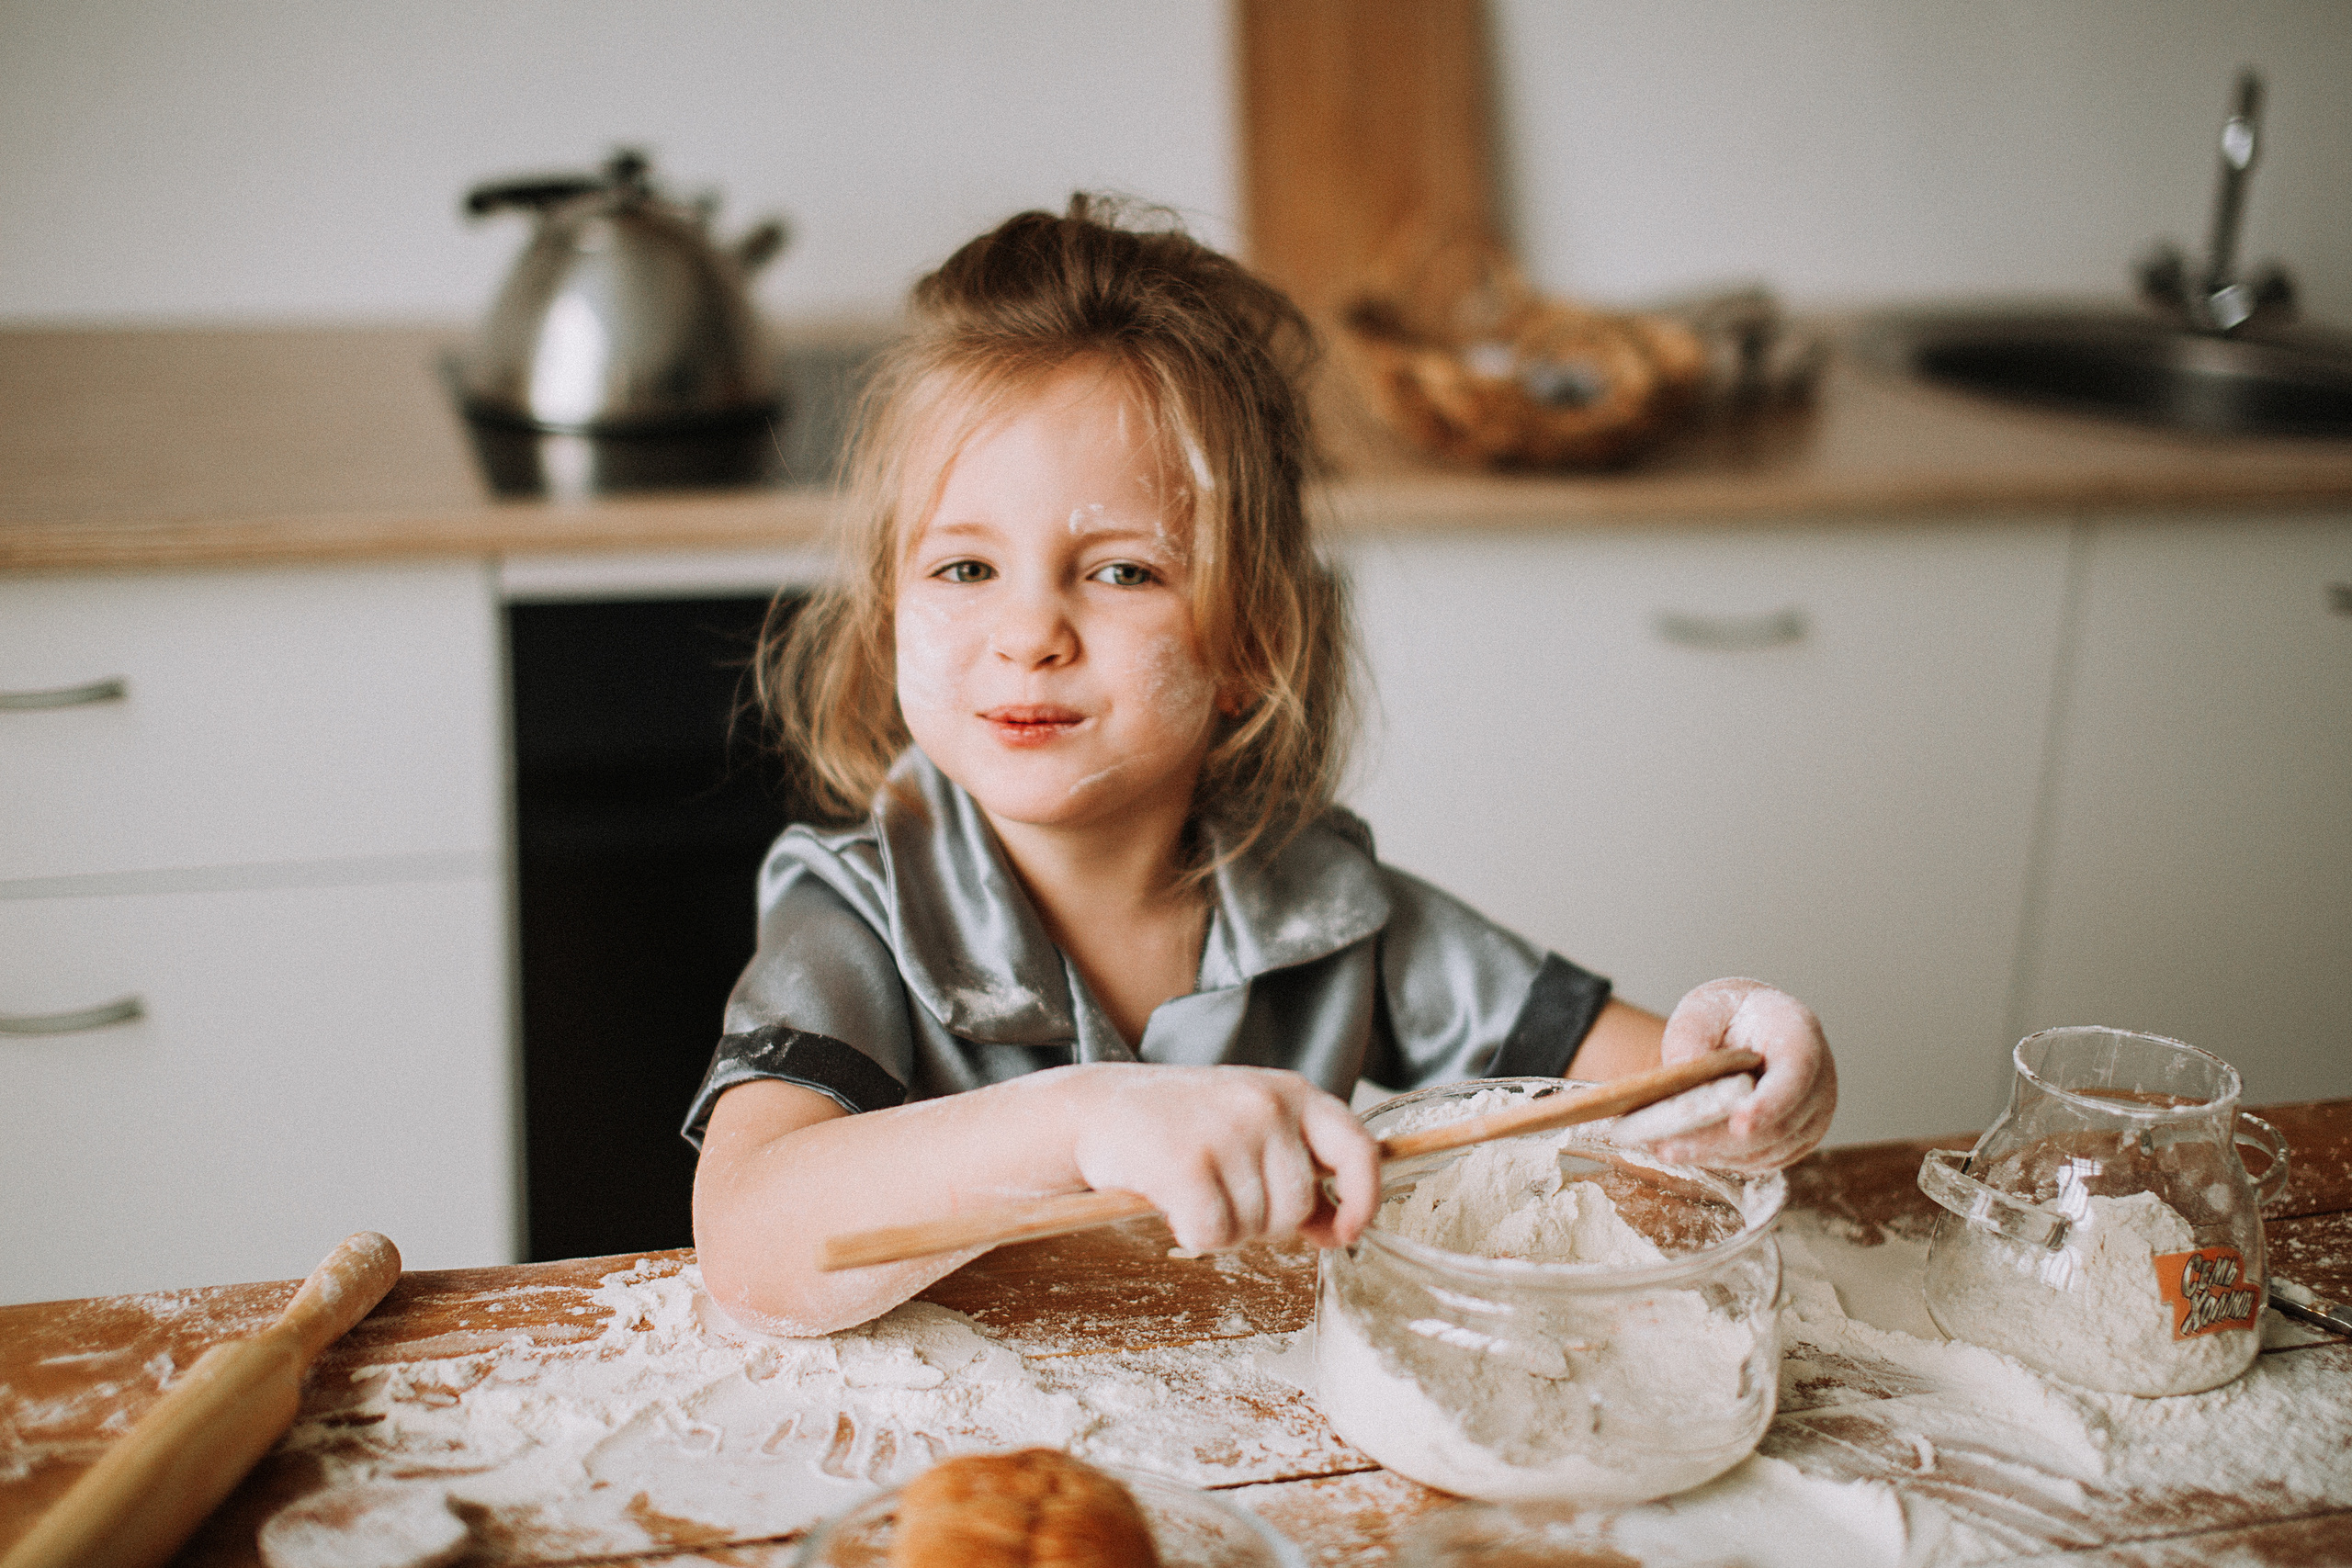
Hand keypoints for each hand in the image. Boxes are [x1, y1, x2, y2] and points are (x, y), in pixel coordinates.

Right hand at [1064, 1065, 1379, 1251]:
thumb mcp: (1249, 1127)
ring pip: (1254, 1226)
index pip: (1358, 1149)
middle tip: (1221, 1196)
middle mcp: (1266, 1104)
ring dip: (1222, 1227)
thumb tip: (1337, 1227)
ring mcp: (1227, 1130)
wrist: (1095, 1108)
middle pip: (1296, 1207)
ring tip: (1191, 1190)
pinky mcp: (1186, 1162)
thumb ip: (1295, 1167)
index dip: (1363, 1200)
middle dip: (1262, 1222)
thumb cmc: (1178, 1123)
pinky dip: (1192, 1234)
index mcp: (1292, 1092)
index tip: (1345, 1233)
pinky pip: (1212, 1235)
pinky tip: (1171, 1202)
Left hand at [1651, 978, 1834, 1171]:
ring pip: (1768, 1151)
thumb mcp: (1702, 1009)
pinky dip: (1723, 1160)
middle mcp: (1818, 1081)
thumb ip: (1692, 1037)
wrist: (1746, 1025)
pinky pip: (1761, 1161)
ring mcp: (1811, 1115)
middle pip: (1779, 1125)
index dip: (1769, 1105)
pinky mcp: (1794, 1139)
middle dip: (1721, 1141)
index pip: (1796, 1077)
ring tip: (1665, 1149)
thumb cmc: (1724, 1014)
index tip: (1739, 1124)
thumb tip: (1679, 1073)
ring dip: (1715, 1156)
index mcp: (1801, 1037)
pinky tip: (1686, 1151)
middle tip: (1669, 1145)